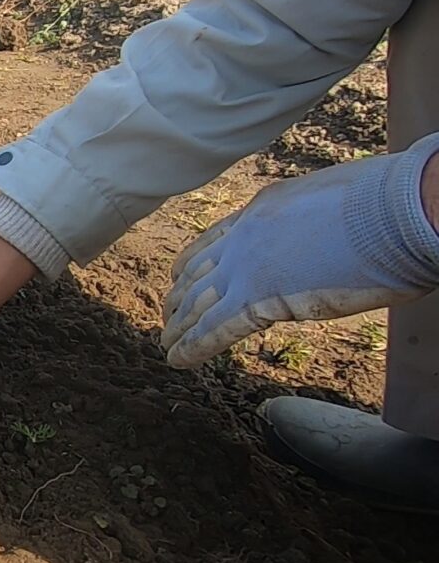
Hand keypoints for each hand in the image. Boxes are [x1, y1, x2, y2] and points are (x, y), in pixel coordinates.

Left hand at [164, 142, 438, 366]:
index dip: (195, 261)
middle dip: (181, 295)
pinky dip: (194, 347)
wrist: (396, 210)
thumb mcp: (333, 203)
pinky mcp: (259, 298)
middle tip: (168, 313)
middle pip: (199, 272)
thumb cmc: (386, 203)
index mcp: (264, 208)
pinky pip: (215, 329)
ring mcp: (247, 266)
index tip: (180, 274)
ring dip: (180, 326)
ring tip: (167, 341)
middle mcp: (245, 236)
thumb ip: (312, 223)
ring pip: (199, 302)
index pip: (217, 239)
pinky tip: (178, 359)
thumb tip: (323, 239)